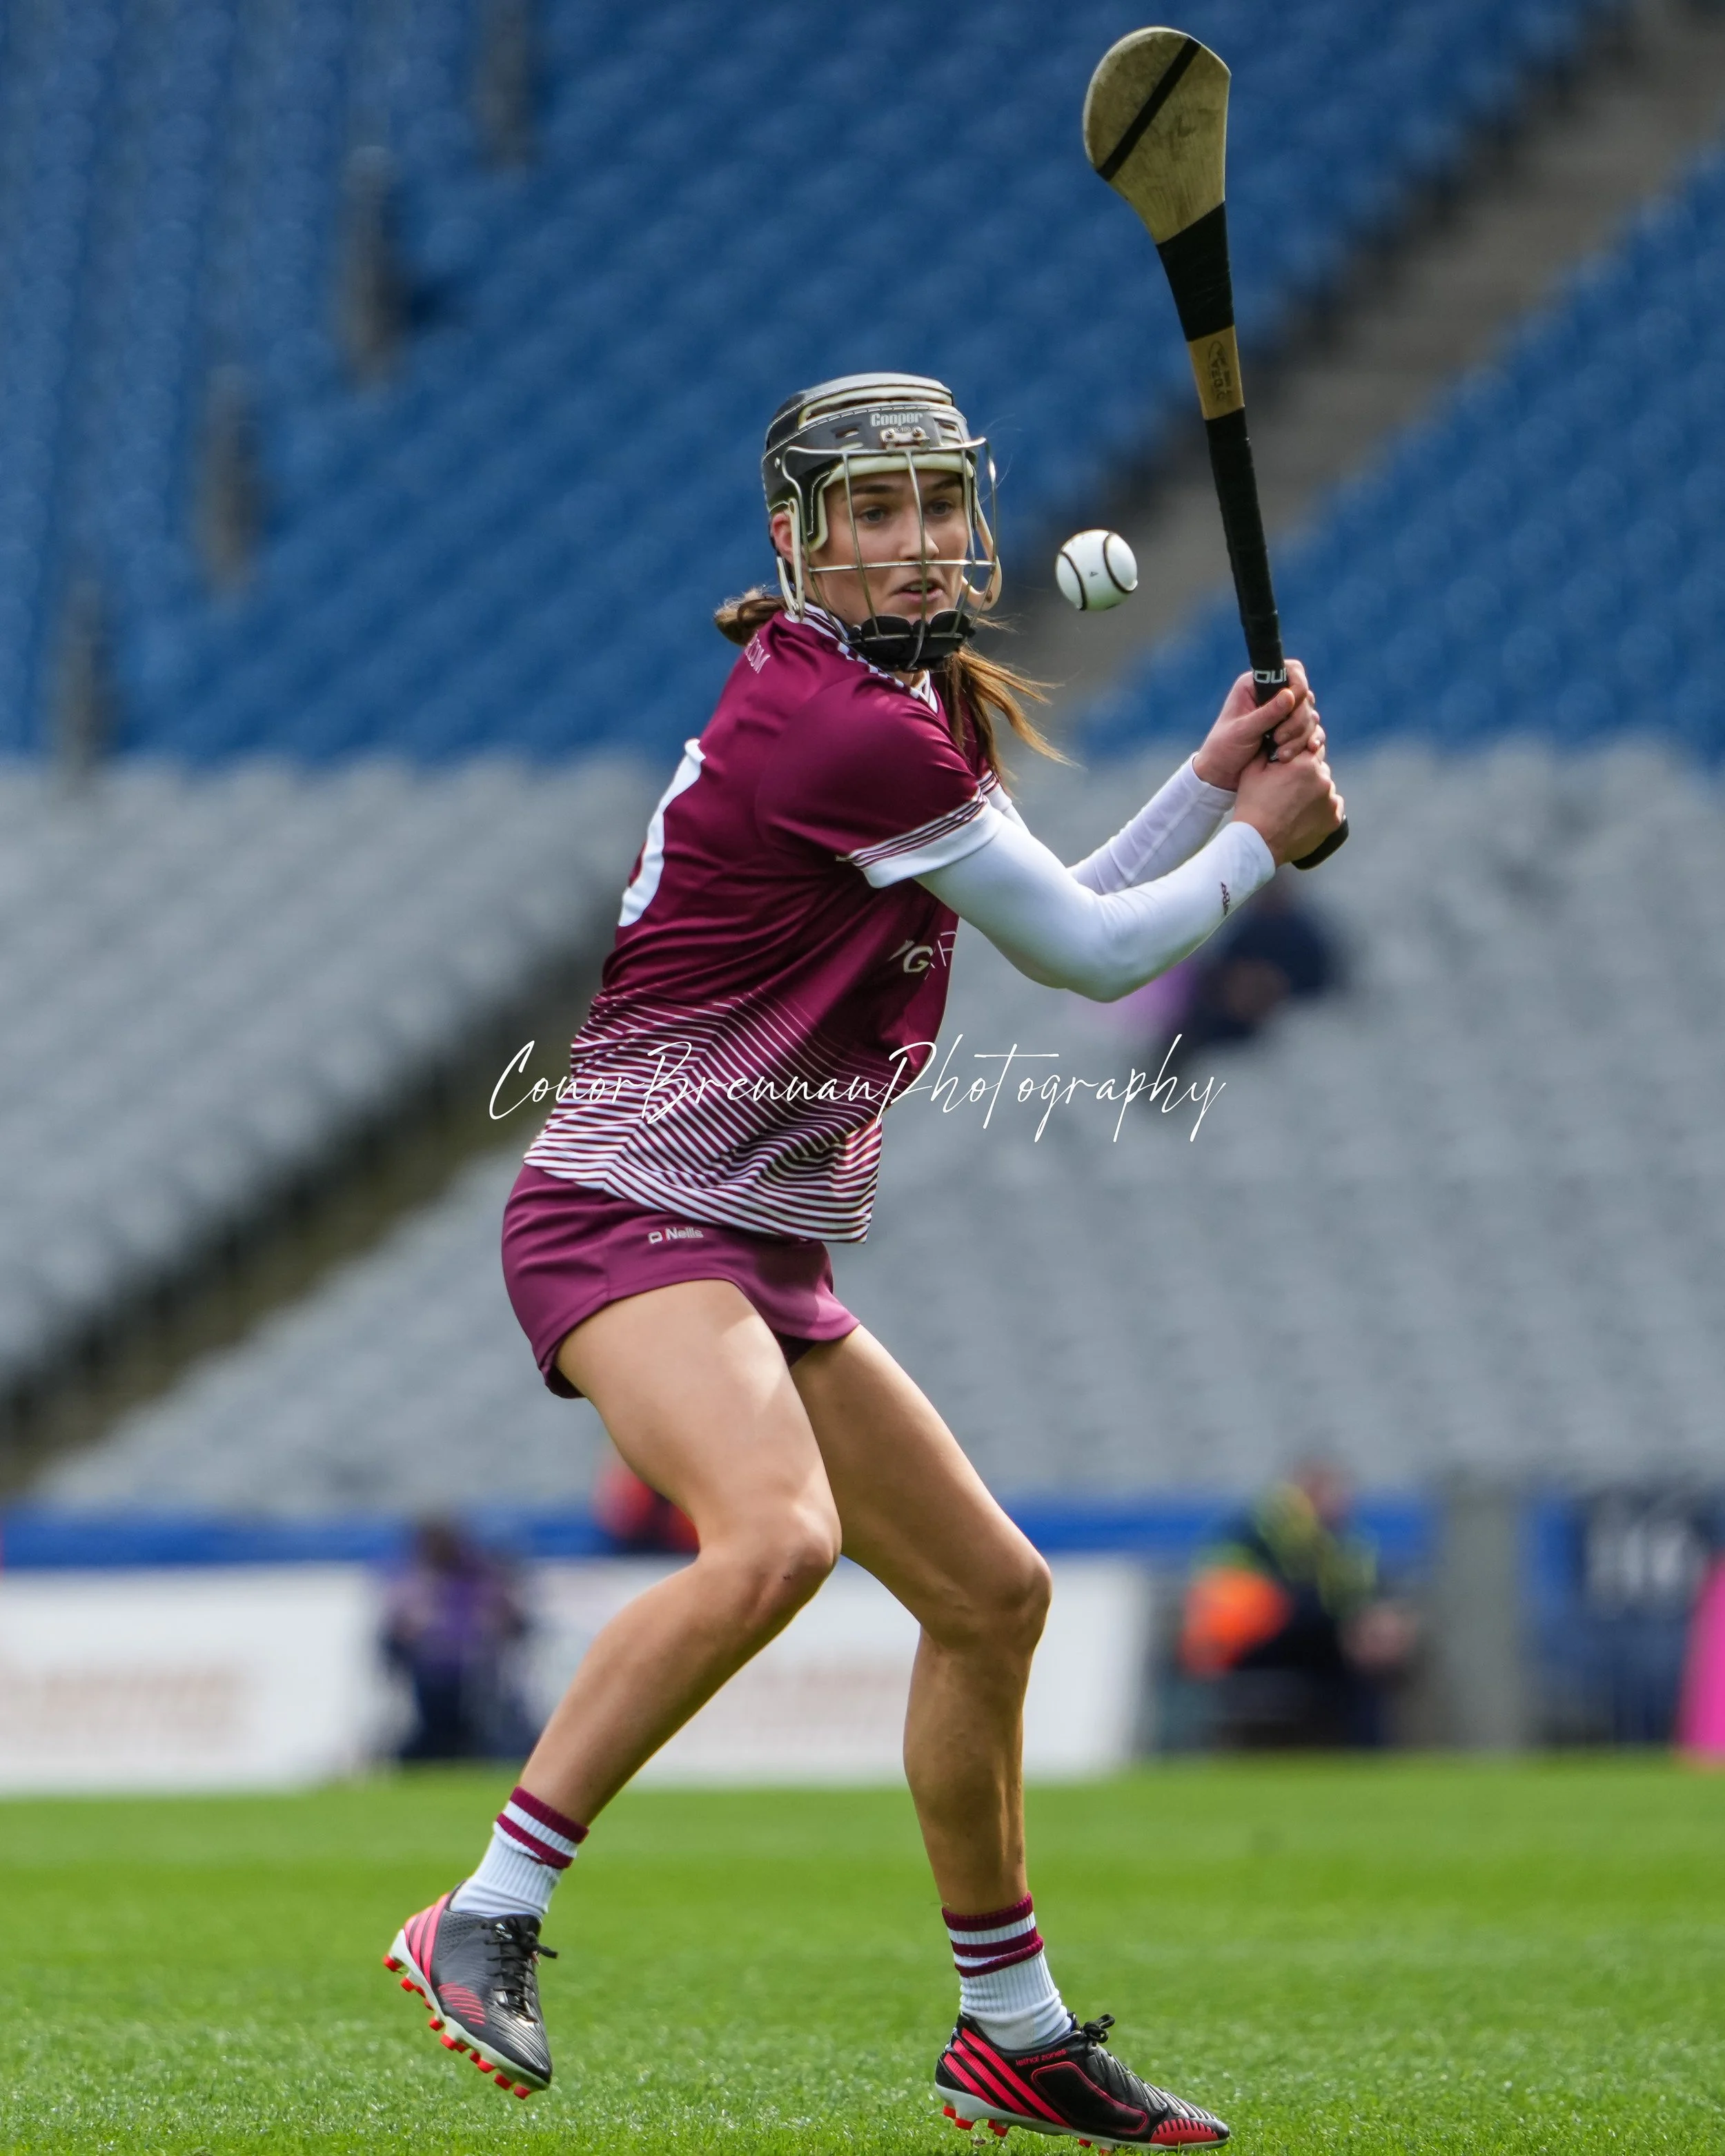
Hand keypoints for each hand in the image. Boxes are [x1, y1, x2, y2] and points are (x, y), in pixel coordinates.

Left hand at [1192, 659, 1322, 789]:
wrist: (1223, 775)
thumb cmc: (1224, 748)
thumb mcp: (1243, 731)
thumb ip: (1266, 714)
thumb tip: (1290, 695)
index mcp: (1255, 685)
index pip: (1291, 671)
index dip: (1298, 686)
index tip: (1293, 705)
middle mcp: (1271, 695)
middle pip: (1304, 695)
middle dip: (1297, 718)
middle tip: (1278, 739)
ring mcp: (1283, 713)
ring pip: (1309, 714)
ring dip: (1302, 733)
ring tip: (1282, 754)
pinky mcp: (1290, 731)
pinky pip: (1311, 730)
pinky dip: (1310, 739)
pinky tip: (1309, 749)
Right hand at [1233, 733, 1344, 867]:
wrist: (1258, 842)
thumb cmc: (1253, 807)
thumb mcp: (1252, 771)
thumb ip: (1267, 749)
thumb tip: (1273, 738)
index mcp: (1304, 763)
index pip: (1310, 746)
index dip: (1299, 755)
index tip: (1290, 765)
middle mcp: (1323, 779)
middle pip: (1319, 768)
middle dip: (1307, 774)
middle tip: (1288, 789)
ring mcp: (1331, 800)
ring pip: (1325, 787)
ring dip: (1315, 791)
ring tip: (1295, 805)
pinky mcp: (1334, 819)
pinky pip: (1332, 806)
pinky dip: (1322, 808)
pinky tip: (1305, 815)